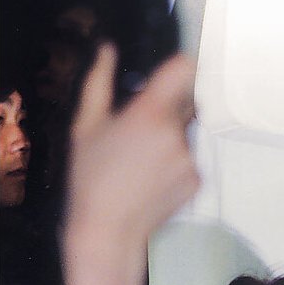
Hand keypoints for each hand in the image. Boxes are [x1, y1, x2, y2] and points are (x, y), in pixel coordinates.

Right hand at [60, 45, 198, 284]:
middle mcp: (176, 132)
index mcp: (150, 113)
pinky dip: (176, 162)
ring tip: (141, 160)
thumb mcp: (86, 127)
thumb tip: (107, 49)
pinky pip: (190, 158)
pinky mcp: (197, 179)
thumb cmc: (90, 178)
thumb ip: (98, 82)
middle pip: (187, 100)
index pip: (185, 69)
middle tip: (140, 129)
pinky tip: (151, 177)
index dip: (179, 67)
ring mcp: (190, 157)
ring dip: (172, 136)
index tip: (167, 75)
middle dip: (169, 107)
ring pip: (188, 131)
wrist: (106, 234)